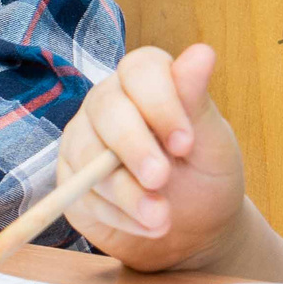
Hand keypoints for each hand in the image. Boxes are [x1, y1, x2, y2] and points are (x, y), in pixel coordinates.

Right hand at [59, 44, 248, 271]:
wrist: (193, 231)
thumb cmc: (205, 177)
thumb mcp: (213, 143)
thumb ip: (198, 102)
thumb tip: (202, 52)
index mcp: (147, 82)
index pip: (140, 70)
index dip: (160, 104)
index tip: (185, 143)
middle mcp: (109, 102)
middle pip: (106, 108)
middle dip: (134, 147)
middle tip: (161, 180)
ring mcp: (83, 139)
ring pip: (88, 154)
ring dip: (125, 191)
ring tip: (161, 218)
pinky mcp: (70, 179)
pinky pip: (79, 193)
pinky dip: (116, 214)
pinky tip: (145, 225)